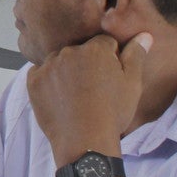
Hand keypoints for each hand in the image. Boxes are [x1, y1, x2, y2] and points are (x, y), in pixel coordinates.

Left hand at [26, 32, 150, 169]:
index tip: (110, 77)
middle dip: (87, 63)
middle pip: (80, 50)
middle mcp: (68, 52)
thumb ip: (136, 55)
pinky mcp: (33, 81)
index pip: (104, 42)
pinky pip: (41, 73)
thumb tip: (144, 35)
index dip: (110, 58)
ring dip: (67, 70)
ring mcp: (48, 66)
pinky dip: (49, 81)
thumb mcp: (132, 84)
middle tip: (94, 88)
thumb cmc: (113, 113)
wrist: (85, 141)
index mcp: (95, 49)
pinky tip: (60, 98)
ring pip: (60, 61)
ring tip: (77, 95)